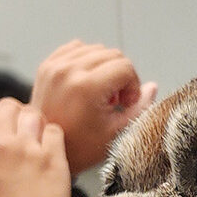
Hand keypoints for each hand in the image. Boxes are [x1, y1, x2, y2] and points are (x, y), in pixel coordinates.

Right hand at [0, 98, 70, 196]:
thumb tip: (0, 138)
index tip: (4, 135)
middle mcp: (1, 145)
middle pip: (8, 106)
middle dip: (17, 115)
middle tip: (25, 132)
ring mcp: (27, 150)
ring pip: (33, 114)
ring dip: (38, 125)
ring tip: (40, 143)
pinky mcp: (52, 158)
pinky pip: (55, 131)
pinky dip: (55, 140)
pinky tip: (53, 155)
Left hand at [31, 41, 156, 174]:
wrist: (44, 148)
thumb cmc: (80, 146)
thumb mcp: (116, 131)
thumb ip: (139, 107)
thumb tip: (151, 86)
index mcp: (87, 87)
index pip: (125, 67)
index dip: (133, 85)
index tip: (127, 103)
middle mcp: (69, 71)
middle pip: (112, 54)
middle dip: (121, 75)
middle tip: (115, 99)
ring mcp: (55, 66)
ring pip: (96, 49)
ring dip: (105, 67)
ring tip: (100, 92)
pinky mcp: (47, 65)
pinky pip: (76, 48)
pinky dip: (87, 60)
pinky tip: (87, 81)